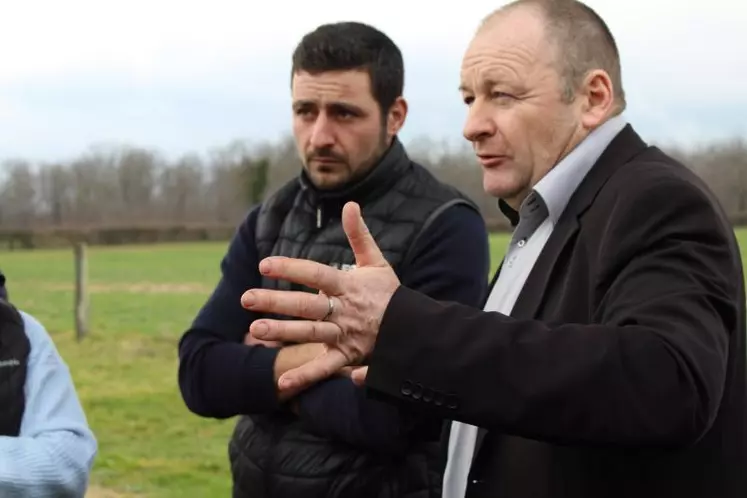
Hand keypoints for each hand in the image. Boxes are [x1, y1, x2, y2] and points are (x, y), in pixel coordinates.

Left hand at [240, 201, 399, 391]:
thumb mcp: (377, 262)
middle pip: (306, 306)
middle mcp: (344, 311)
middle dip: (275, 302)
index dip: (291, 269)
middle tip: (246, 298)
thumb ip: (359, 235)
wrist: (414, 329)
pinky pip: (325, 368)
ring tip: (255, 330)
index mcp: (349, 286)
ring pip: (310, 334)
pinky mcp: (347, 357)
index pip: (316, 274)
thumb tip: (350, 204)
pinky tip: (282, 384)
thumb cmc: (390, 294)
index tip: (265, 264)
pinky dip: (305, 377)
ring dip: (283, 333)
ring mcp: (345, 336)